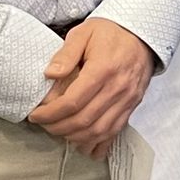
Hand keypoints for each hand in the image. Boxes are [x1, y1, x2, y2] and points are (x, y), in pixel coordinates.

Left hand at [28, 18, 156, 158]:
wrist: (143, 34)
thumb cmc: (110, 33)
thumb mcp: (84, 33)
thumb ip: (66, 53)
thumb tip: (50, 74)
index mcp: (103, 69)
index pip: (72, 102)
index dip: (50, 114)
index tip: (36, 115)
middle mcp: (118, 87)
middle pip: (83, 120)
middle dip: (58, 128)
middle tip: (44, 125)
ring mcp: (128, 99)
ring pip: (99, 130)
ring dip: (75, 137)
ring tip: (60, 132)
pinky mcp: (132, 105)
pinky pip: (115, 131)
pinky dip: (98, 143)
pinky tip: (84, 146)